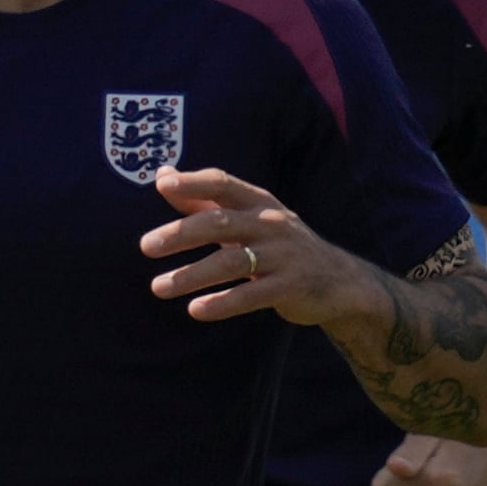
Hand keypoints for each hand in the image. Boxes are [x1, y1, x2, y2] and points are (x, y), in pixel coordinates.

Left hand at [141, 165, 379, 330]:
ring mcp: (283, 255)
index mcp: (258, 201)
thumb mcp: (249, 217)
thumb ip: (205, 200)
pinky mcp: (290, 287)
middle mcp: (271, 222)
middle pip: (221, 222)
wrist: (340, 281)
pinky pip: (252, 295)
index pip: (223, 182)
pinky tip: (196, 310)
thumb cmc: (281, 245)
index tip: (162, 185)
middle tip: (146, 246)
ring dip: (193, 275)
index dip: (193, 182)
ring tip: (159, 287)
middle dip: (181, 233)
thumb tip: (161, 175)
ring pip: (232, 261)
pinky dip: (223, 303)